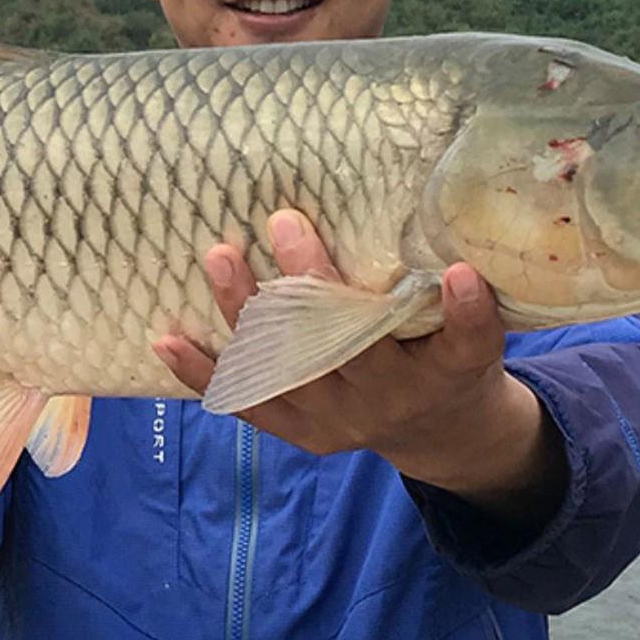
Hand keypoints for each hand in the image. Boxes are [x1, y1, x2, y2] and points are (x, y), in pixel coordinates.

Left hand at [153, 210, 564, 522]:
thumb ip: (456, 287)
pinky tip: (167, 339)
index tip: (460, 273)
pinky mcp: (301, 432)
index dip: (465, 313)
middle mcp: (392, 398)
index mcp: (447, 371)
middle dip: (313, 284)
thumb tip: (437, 206)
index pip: (466, 343)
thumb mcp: (472, 327)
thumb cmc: (449, 355)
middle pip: (350, 344)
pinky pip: (246, 402)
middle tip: (285, 223)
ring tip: (221, 257)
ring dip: (248, 312)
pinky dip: (203, 372)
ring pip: (287, 366)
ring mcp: (340, 420)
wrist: (437, 433)